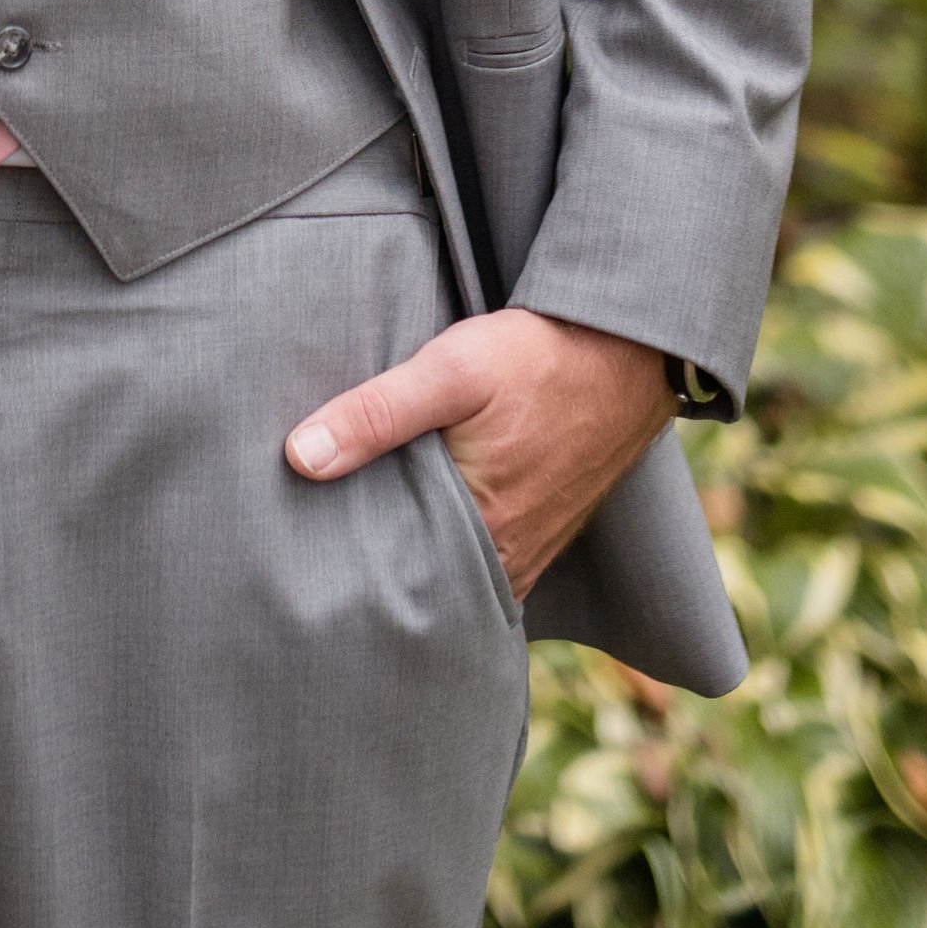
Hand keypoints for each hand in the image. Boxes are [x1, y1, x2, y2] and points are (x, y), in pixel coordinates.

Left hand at [285, 310, 674, 602]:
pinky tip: (418, 517)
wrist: (627, 350)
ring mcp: (529, 547)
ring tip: (355, 534)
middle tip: (313, 551)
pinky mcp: (541, 528)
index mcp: (482, 531)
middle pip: (424, 578)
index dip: (346, 566)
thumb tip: (300, 457)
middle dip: (375, 567)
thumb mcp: (450, 370)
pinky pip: (483, 556)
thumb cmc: (538, 358)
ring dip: (415, 554)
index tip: (299, 555)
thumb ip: (376, 413)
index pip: (395, 576)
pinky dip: (450, 544)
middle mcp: (508, 557)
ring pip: (454, 568)